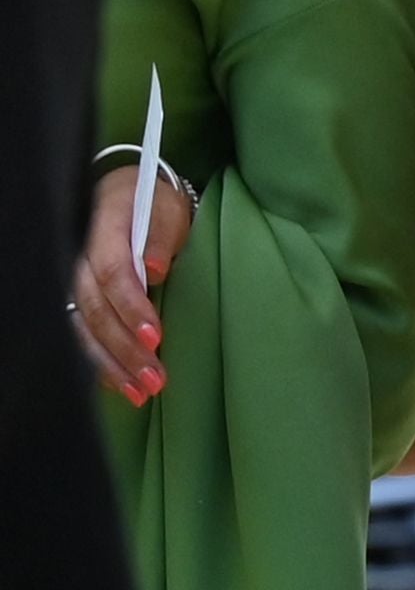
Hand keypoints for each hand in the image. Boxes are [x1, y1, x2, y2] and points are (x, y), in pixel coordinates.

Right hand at [71, 165, 190, 406]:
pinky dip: (98, 360)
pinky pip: (80, 331)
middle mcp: (78, 257)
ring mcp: (72, 279)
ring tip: (140, 393)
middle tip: (154, 380)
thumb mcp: (167, 211)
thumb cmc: (155, 205)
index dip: (131, 307)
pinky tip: (119, 383)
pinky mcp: (76, 296)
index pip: (112, 272)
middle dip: (124, 348)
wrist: (129, 196)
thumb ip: (161, 237)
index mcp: (104, 229)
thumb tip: (154, 269)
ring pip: (83, 327)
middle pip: (95, 308)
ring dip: (111, 364)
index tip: (156, 337)